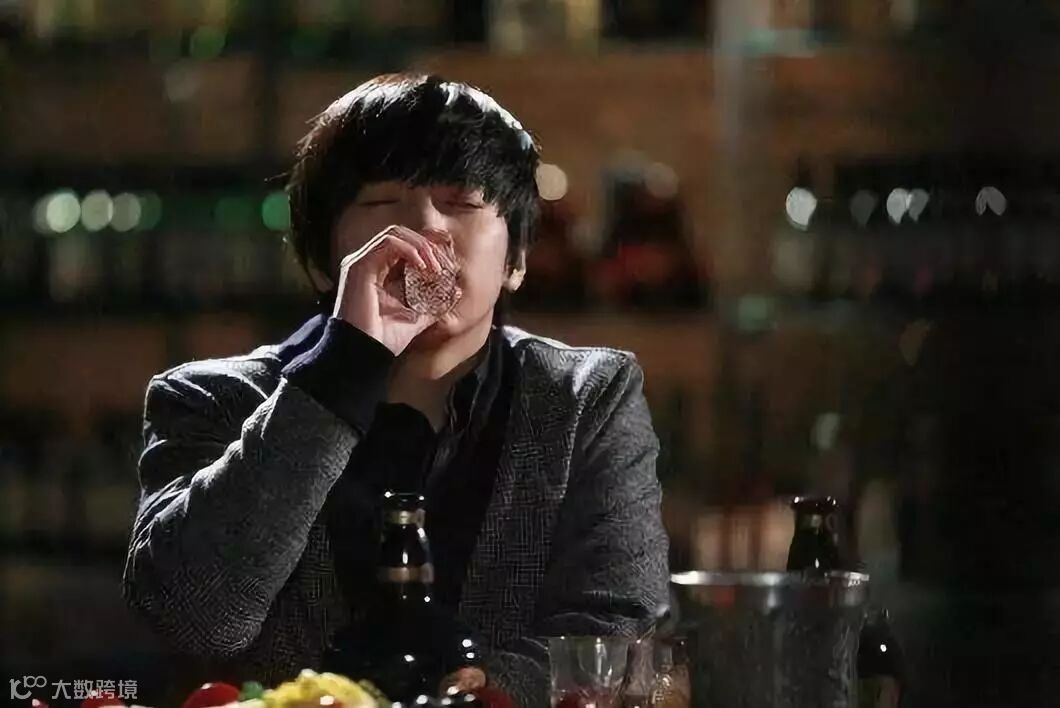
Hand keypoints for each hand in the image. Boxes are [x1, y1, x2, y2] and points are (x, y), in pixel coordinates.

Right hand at [333, 225, 451, 354]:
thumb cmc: (385, 339)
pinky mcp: (359, 266)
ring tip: (435, 267)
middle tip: (443, 265)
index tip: (447, 260)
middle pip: (401, 234)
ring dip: (421, 246)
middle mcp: (367, 262)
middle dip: (427, 245)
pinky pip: (389, 243)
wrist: (365, 352)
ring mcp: (360, 262)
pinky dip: (410, 250)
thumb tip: (457, 291)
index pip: (403, 244)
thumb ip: (434, 303)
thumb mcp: (417, 317)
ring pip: (395, 234)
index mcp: (377, 271)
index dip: (427, 246)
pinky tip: (422, 267)